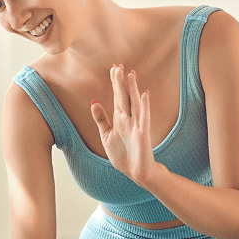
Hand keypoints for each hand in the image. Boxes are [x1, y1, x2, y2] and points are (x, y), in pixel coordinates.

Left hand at [90, 64, 157, 184]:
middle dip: (121, 82)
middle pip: (124, 96)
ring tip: (130, 74)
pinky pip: (144, 117)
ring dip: (132, 89)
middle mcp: (129, 119)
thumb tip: (93, 102)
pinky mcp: (143, 133)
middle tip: (118, 65)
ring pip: (134, 103)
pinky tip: (144, 94)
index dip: (115, 83)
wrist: (136, 172)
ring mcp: (137, 125)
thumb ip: (101, 119)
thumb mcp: (106, 136)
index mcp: (120, 119)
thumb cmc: (123, 155)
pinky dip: (144, 106)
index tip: (113, 68)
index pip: (117, 97)